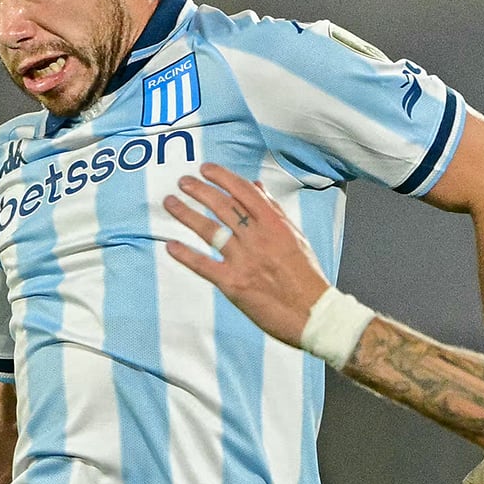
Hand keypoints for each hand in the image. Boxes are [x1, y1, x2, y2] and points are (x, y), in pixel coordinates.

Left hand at [161, 165, 329, 344]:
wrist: (313, 314)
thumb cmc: (307, 277)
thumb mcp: (296, 237)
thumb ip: (274, 211)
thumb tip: (257, 187)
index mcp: (274, 225)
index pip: (244, 191)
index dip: (222, 177)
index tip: (206, 169)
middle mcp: (257, 238)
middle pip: (222, 206)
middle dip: (199, 190)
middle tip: (183, 182)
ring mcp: (244, 261)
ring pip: (209, 230)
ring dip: (186, 214)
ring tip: (171, 202)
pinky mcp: (233, 284)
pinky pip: (203, 265)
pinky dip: (185, 255)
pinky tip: (170, 245)